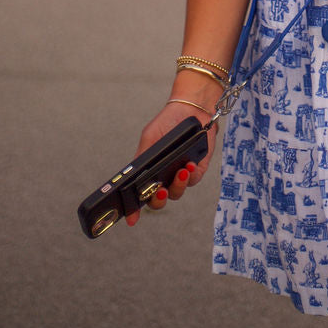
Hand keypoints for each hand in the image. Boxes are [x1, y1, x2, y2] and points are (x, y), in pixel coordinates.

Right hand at [124, 102, 216, 226]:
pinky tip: (189, 166)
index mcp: (148, 172)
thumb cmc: (167, 122)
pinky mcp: (197, 169)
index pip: (139, 195)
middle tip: (158, 192)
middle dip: (157, 201)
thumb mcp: (149, 137)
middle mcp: (164, 177)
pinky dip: (191, 176)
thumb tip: (130, 176)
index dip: (134, 210)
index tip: (131, 219)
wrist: (192, 108)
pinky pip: (193, 180)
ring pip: (176, 193)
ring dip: (177, 186)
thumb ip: (141, 156)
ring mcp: (180, 175)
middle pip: (158, 201)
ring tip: (180, 172)